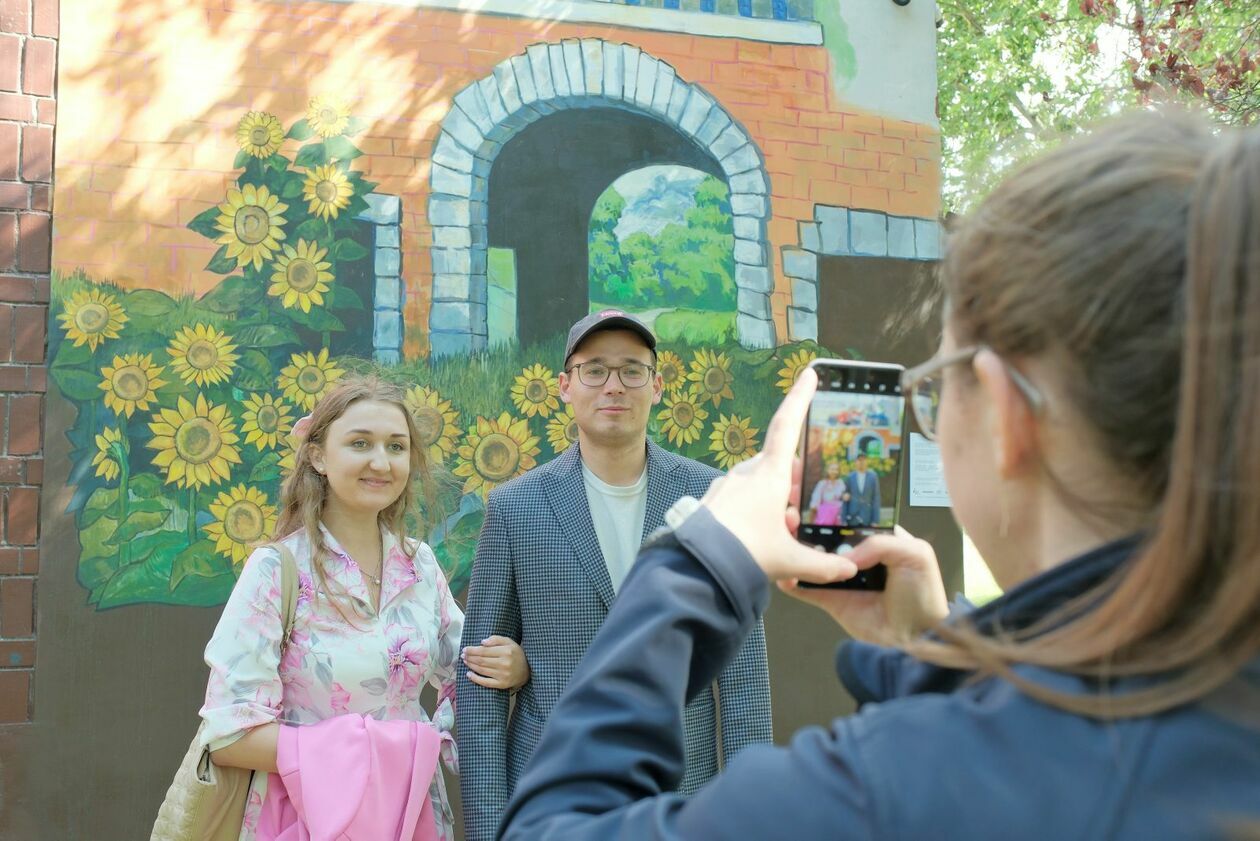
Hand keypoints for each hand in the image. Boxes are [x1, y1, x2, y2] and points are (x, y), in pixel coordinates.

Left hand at [462, 635, 529, 690]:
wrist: (528, 670)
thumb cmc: (516, 654)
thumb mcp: (509, 642)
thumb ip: (496, 639)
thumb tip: (482, 642)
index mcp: (506, 651)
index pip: (484, 651)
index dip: (472, 650)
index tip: (465, 649)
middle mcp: (504, 663)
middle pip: (481, 660)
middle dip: (470, 657)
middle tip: (463, 655)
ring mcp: (503, 675)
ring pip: (482, 670)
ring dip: (471, 666)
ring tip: (465, 661)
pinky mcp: (502, 684)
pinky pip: (485, 682)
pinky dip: (475, 679)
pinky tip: (469, 674)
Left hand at [698, 368, 856, 584]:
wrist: (695, 567)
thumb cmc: (744, 554)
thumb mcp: (789, 560)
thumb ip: (822, 565)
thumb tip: (848, 570)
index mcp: (768, 475)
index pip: (787, 425)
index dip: (800, 398)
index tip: (808, 374)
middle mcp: (746, 473)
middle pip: (778, 465)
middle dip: (792, 484)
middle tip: (800, 514)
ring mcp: (726, 485)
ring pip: (759, 483)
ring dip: (773, 501)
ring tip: (780, 533)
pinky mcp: (713, 501)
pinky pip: (740, 498)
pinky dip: (754, 511)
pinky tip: (757, 538)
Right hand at [779, 525, 949, 646]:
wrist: (917, 637)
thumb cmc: (923, 594)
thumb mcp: (915, 555)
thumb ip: (881, 543)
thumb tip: (845, 555)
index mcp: (880, 540)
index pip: (852, 521)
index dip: (835, 512)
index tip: (814, 505)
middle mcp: (858, 556)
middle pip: (828, 538)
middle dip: (810, 529)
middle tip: (791, 520)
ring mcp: (843, 578)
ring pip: (815, 561)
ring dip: (800, 552)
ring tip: (784, 541)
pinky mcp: (832, 600)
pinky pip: (808, 588)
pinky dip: (793, 581)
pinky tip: (784, 574)